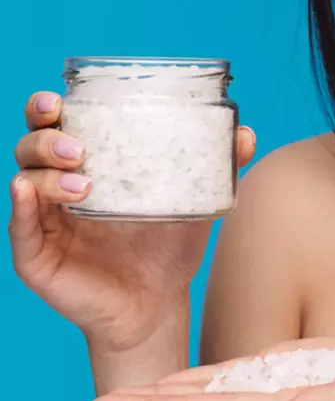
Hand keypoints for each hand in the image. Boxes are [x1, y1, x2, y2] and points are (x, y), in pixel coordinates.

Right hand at [9, 91, 256, 352]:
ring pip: (25, 179)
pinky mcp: (36, 257)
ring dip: (46, 173)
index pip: (58, 124)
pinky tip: (28, 192)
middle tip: (78, 145)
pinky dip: (19, 206)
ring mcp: (45, 221)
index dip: (49, 106)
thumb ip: (217, 166)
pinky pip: (19, 228)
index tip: (62, 98)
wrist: (160, 301)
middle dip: (48, 136)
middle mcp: (59, 186)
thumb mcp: (193, 200)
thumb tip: (245, 133)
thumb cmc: (169, 244)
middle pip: (32, 144)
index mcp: (90, 163)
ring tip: (84, 183)